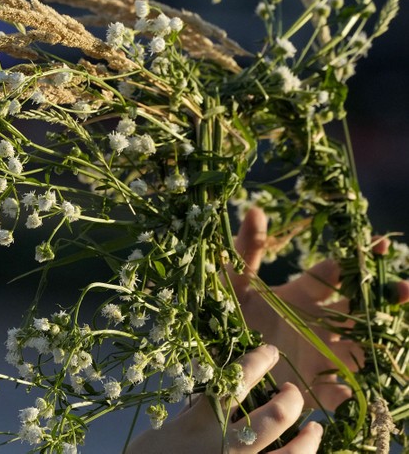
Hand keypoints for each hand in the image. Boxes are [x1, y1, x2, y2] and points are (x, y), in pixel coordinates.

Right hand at [128, 345, 321, 452]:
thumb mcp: (162, 432)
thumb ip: (187, 415)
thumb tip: (202, 395)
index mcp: (203, 424)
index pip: (237, 382)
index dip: (258, 361)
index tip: (270, 352)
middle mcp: (229, 446)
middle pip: (276, 415)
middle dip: (290, 398)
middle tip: (291, 391)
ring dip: (310, 438)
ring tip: (315, 428)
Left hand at [229, 208, 408, 409]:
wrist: (212, 360)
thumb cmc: (223, 316)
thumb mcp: (232, 282)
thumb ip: (246, 250)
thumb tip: (255, 209)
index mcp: (301, 295)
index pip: (336, 273)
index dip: (357, 258)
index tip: (380, 243)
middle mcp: (318, 324)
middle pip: (360, 310)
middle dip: (385, 298)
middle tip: (406, 288)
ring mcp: (318, 356)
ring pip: (360, 349)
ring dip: (380, 344)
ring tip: (399, 332)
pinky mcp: (311, 388)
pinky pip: (340, 392)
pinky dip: (351, 392)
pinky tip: (358, 387)